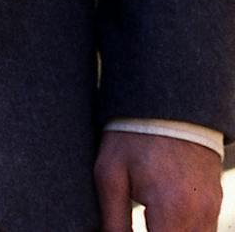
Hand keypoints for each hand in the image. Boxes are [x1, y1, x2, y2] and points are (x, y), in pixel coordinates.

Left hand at [96, 129, 223, 231]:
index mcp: (171, 209)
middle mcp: (199, 214)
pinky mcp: (214, 202)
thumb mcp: (109, 174)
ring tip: (146, 221)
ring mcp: (211, 209)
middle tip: (134, 224)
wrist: (168, 104)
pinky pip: (203, 231)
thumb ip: (113, 220)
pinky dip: (183, 231)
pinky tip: (161, 221)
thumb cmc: (133, 136)